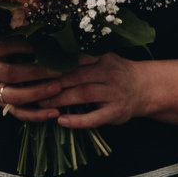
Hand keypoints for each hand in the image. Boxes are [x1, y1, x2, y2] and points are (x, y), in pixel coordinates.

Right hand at [0, 38, 70, 120]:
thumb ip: (15, 40)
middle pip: (12, 74)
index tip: (50, 45)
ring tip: (57, 88)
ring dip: (38, 94)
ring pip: (15, 97)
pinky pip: (19, 113)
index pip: (10, 47)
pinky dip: (37, 116)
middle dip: (36, 73)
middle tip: (58, 70)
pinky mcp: (2, 106)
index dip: (30, 46)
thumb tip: (45, 34)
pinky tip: (54, 112)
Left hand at [27, 52, 154, 129]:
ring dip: (61, 100)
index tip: (35, 66)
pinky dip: (78, 121)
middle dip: (53, 83)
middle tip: (32, 88)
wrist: (144, 88)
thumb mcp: (102, 59)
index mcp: (102, 57)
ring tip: (42, 105)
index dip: (55, 63)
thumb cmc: (115, 72)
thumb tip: (46, 55)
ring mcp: (113, 93)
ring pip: (84, 95)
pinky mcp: (116, 112)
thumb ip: (81, 58)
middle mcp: (109, 72)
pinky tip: (62, 122)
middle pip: (77, 76)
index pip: (75, 58)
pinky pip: (95, 118)